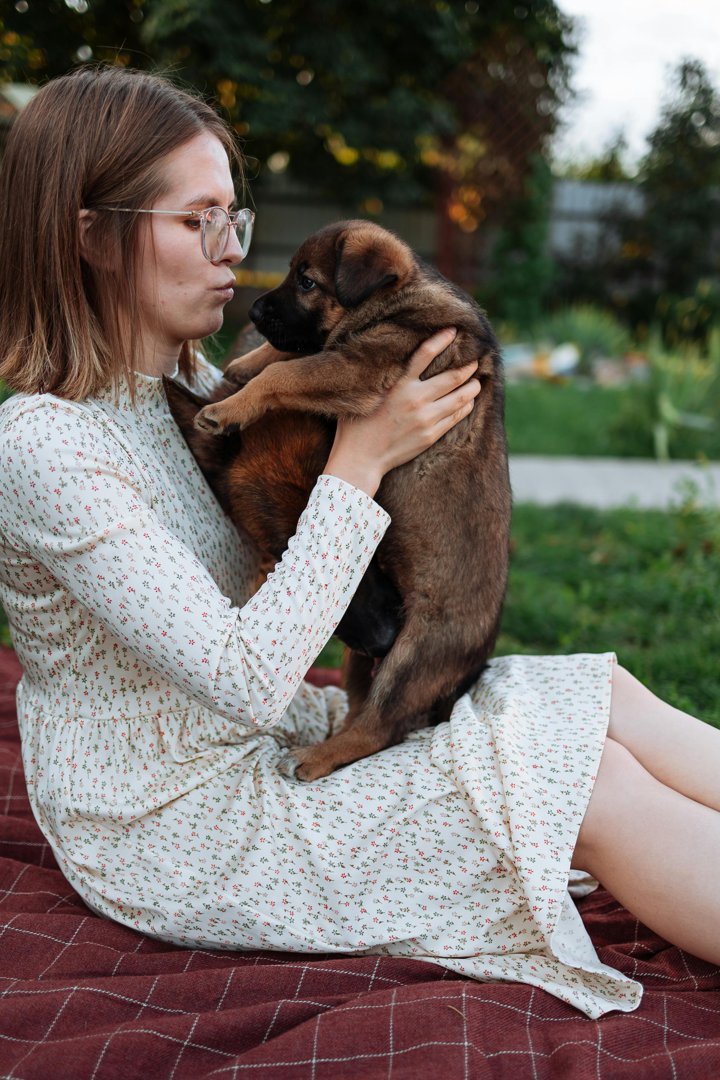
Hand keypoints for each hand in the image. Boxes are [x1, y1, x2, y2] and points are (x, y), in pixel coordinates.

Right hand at [324, 328, 479, 496]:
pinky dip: (466, 405)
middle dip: (468, 366)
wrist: (361, 458)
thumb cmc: (357, 424)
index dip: (442, 340)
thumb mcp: (366, 393)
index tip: (453, 330)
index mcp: (399, 385)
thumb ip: (383, 376)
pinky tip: (468, 401)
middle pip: (453, 377)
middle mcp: (416, 399)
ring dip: (473, 386)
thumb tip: (391, 357)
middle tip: (475, 359)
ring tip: (477, 381)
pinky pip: (456, 416)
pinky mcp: (431, 435)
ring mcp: (426, 418)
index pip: (425, 354)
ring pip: (460, 397)